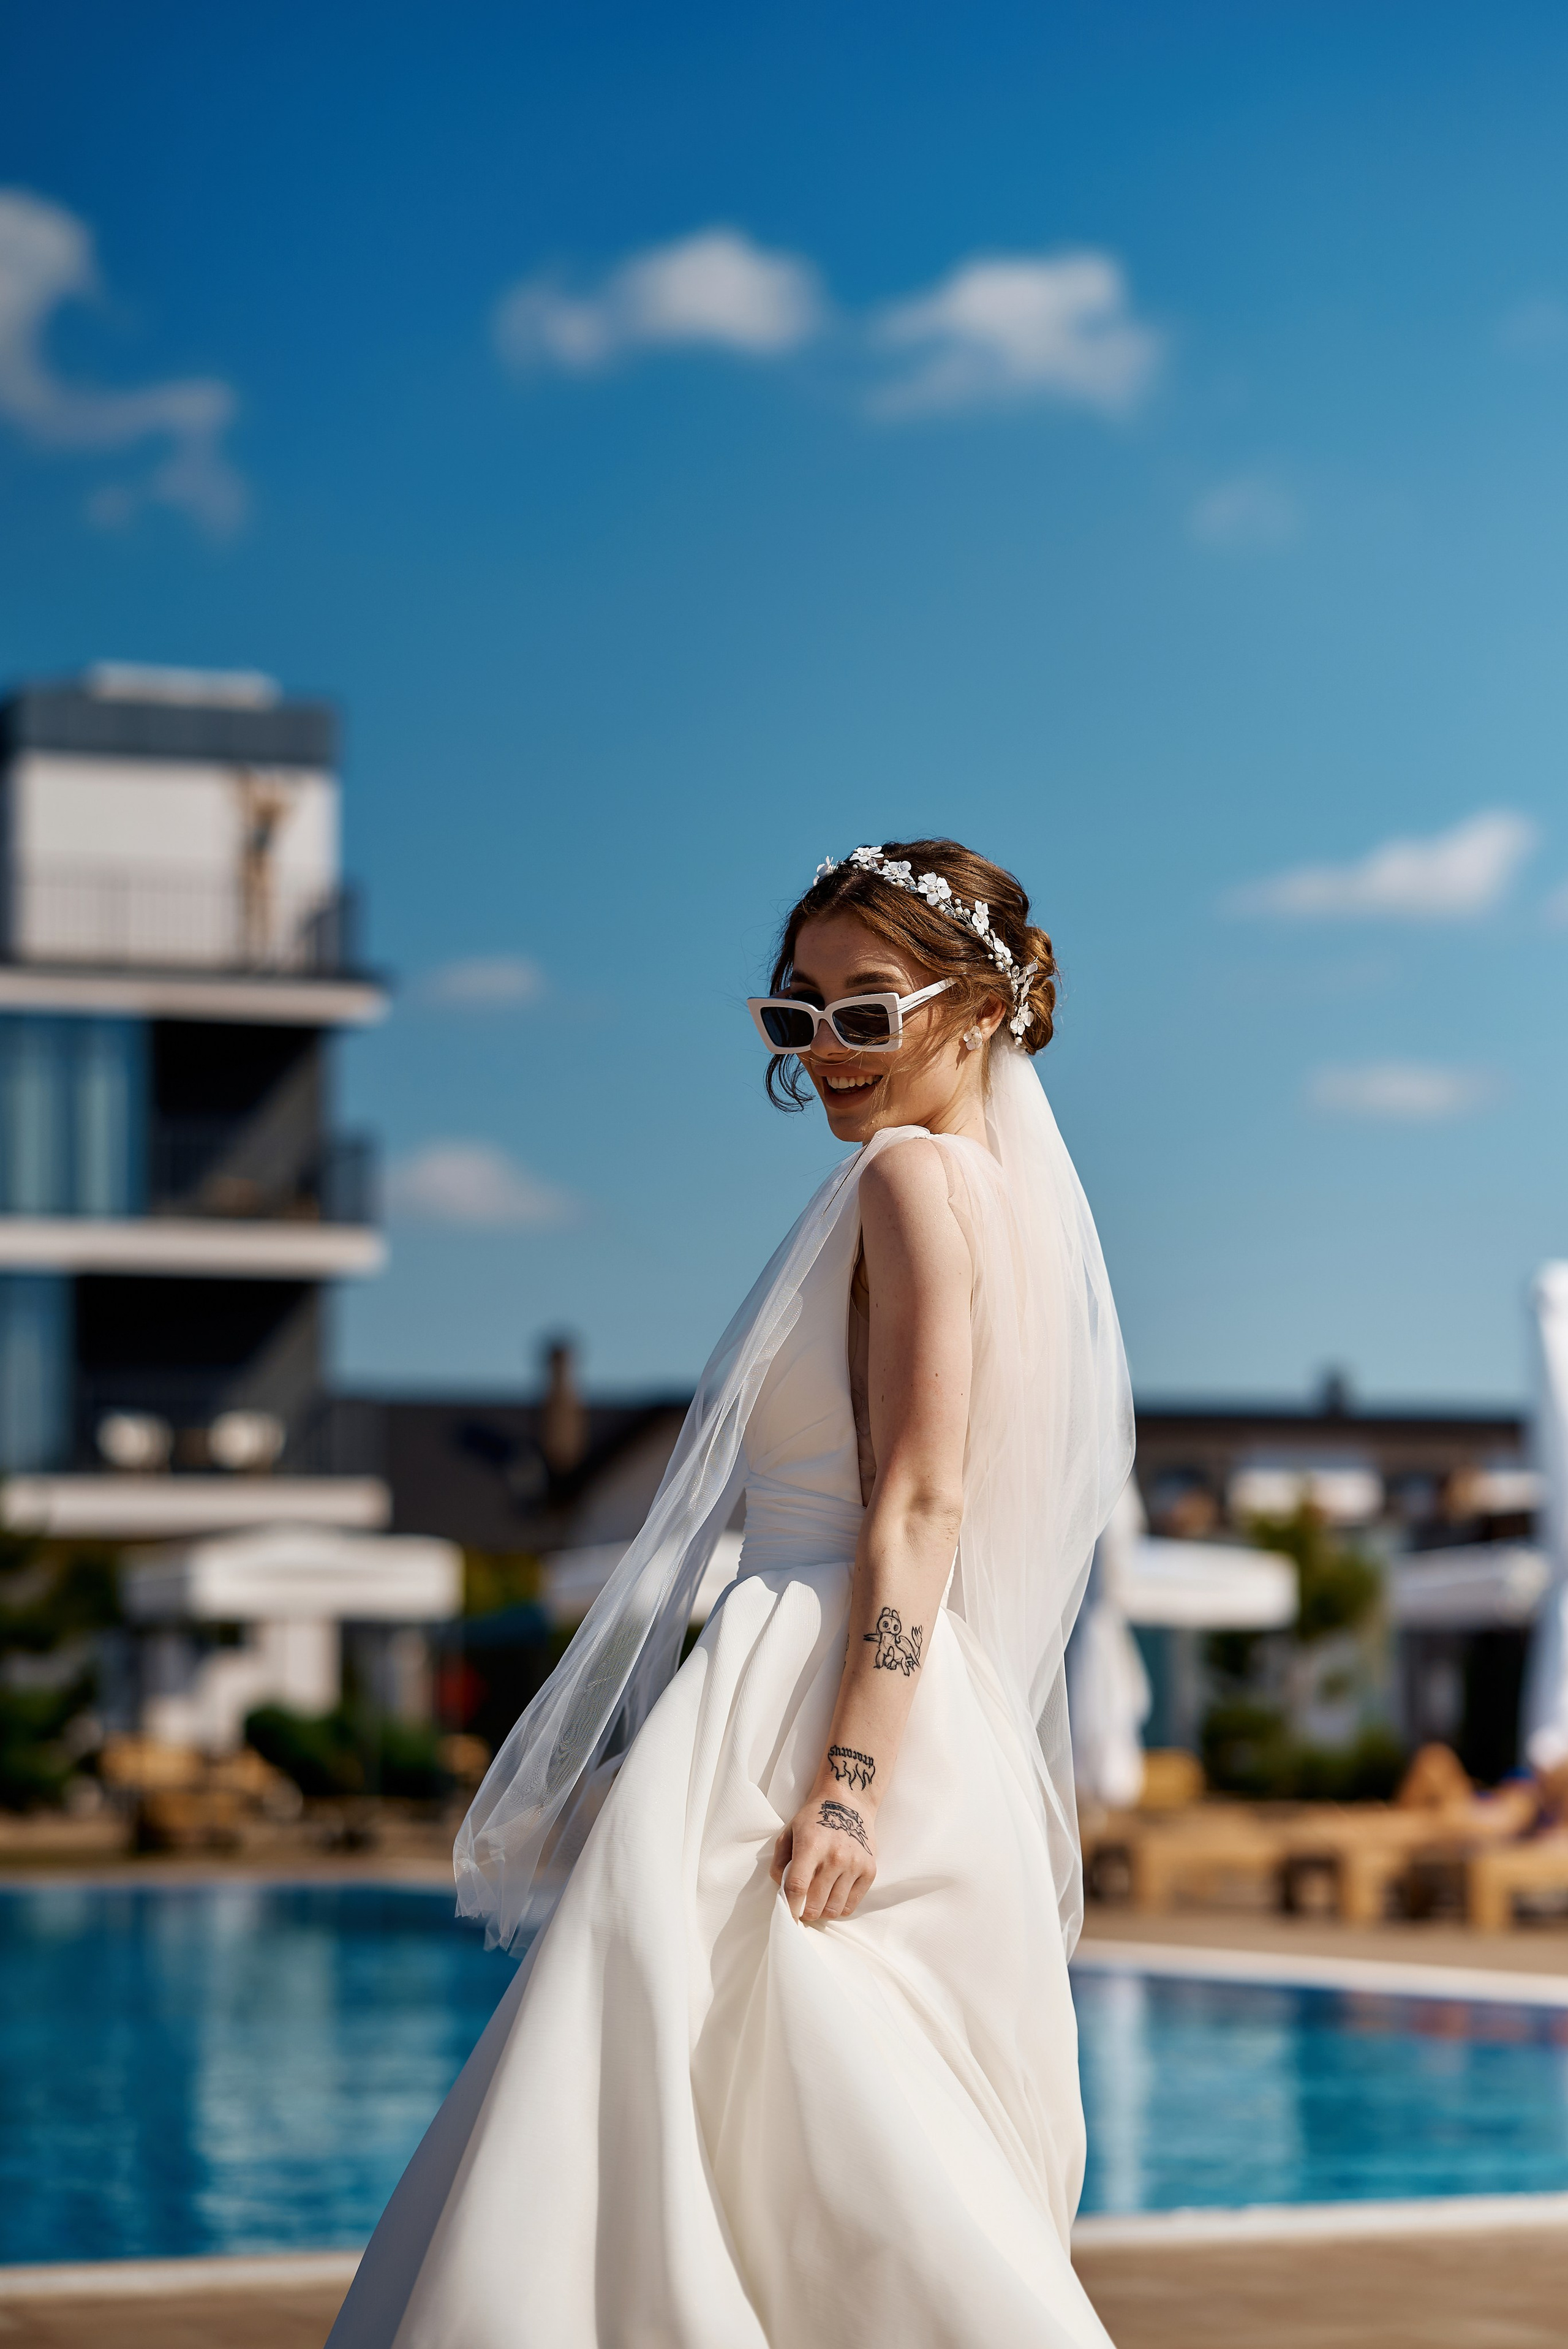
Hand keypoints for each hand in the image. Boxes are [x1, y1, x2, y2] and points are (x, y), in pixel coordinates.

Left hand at [770, 1791, 876, 1923]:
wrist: (849, 1802)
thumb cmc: (814, 1817)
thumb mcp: (789, 1831)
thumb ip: (779, 1861)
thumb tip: (781, 1889)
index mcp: (811, 1846)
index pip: (797, 1886)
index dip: (790, 1908)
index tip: (787, 1919)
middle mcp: (834, 1857)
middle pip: (816, 1903)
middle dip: (805, 1912)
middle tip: (803, 1908)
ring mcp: (854, 1864)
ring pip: (834, 1909)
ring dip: (823, 1911)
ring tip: (818, 1903)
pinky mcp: (869, 1870)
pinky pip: (852, 1904)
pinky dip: (840, 1907)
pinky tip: (833, 1896)